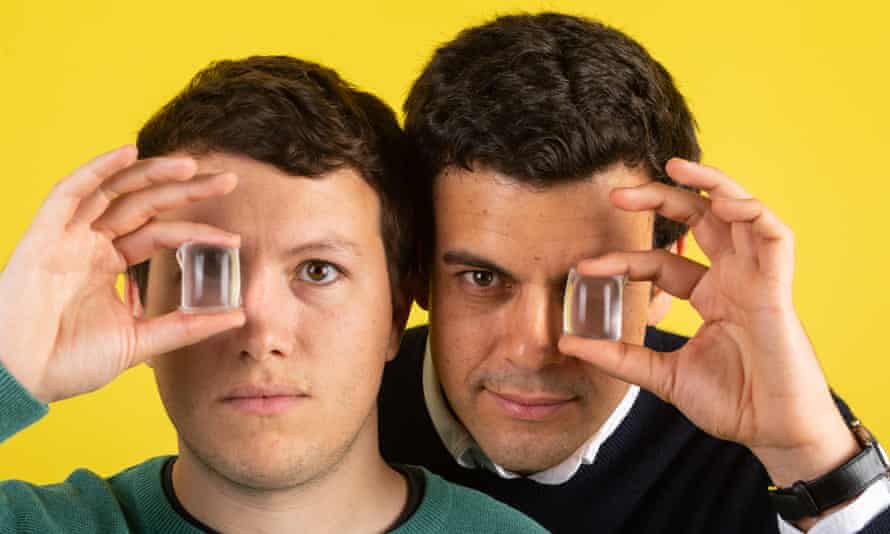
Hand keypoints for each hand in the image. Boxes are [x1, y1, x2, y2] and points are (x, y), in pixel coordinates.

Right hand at [0, 146, 244, 403]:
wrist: (20, 380)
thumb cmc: (69, 362)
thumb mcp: (140, 341)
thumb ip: (185, 326)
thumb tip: (237, 316)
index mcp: (110, 264)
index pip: (161, 233)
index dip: (196, 231)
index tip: (233, 238)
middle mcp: (90, 244)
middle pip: (144, 204)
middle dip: (185, 190)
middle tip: (227, 181)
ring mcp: (67, 237)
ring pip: (113, 191)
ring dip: (150, 174)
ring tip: (191, 166)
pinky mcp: (43, 237)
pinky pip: (70, 193)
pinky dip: (97, 170)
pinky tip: (127, 153)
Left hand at [558, 158, 858, 487]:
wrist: (773, 434)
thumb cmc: (732, 403)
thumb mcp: (661, 376)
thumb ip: (619, 356)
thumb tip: (566, 342)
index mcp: (709, 296)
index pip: (660, 263)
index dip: (623, 260)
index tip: (584, 267)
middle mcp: (732, 279)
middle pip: (697, 221)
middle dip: (659, 200)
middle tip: (617, 194)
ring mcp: (756, 279)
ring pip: (738, 212)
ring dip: (709, 183)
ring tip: (673, 167)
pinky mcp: (777, 287)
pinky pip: (773, 234)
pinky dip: (750, 210)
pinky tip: (722, 201)